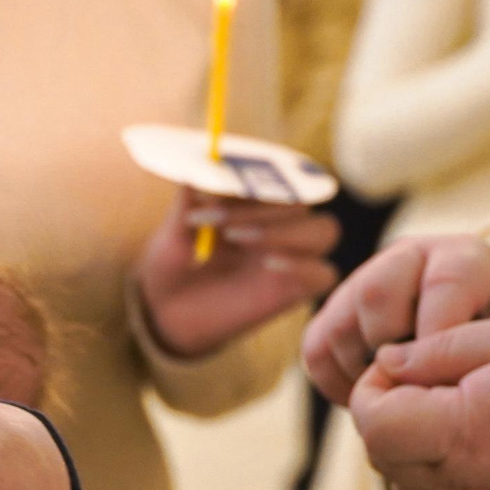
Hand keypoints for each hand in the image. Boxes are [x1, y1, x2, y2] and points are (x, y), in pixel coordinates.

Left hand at [134, 189, 338, 359]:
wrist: (165, 317)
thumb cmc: (171, 268)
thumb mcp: (172, 233)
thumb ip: (186, 203)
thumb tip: (192, 171)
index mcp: (254, 204)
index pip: (276, 177)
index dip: (251, 178)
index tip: (210, 190)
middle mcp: (277, 227)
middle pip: (302, 201)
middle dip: (262, 205)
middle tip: (216, 220)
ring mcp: (288, 259)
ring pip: (323, 230)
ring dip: (285, 229)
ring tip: (238, 238)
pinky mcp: (292, 293)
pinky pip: (323, 274)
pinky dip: (304, 265)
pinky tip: (268, 263)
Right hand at [301, 234, 489, 403]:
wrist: (483, 354)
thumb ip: (486, 353)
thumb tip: (440, 381)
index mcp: (465, 258)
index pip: (445, 281)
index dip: (440, 335)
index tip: (447, 379)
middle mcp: (411, 257)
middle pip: (375, 293)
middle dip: (392, 355)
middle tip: (416, 391)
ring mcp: (367, 279)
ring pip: (340, 325)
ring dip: (365, 375)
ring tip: (397, 400)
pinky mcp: (336, 311)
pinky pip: (317, 349)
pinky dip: (339, 384)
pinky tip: (374, 397)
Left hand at [347, 315, 489, 489]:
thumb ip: (440, 349)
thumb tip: (386, 361)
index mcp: (465, 431)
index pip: (374, 423)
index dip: (371, 388)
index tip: (401, 361)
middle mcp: (467, 480)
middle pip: (381, 457)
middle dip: (383, 414)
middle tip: (421, 377)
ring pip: (403, 485)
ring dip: (404, 444)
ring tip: (443, 404)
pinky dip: (430, 470)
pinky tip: (463, 435)